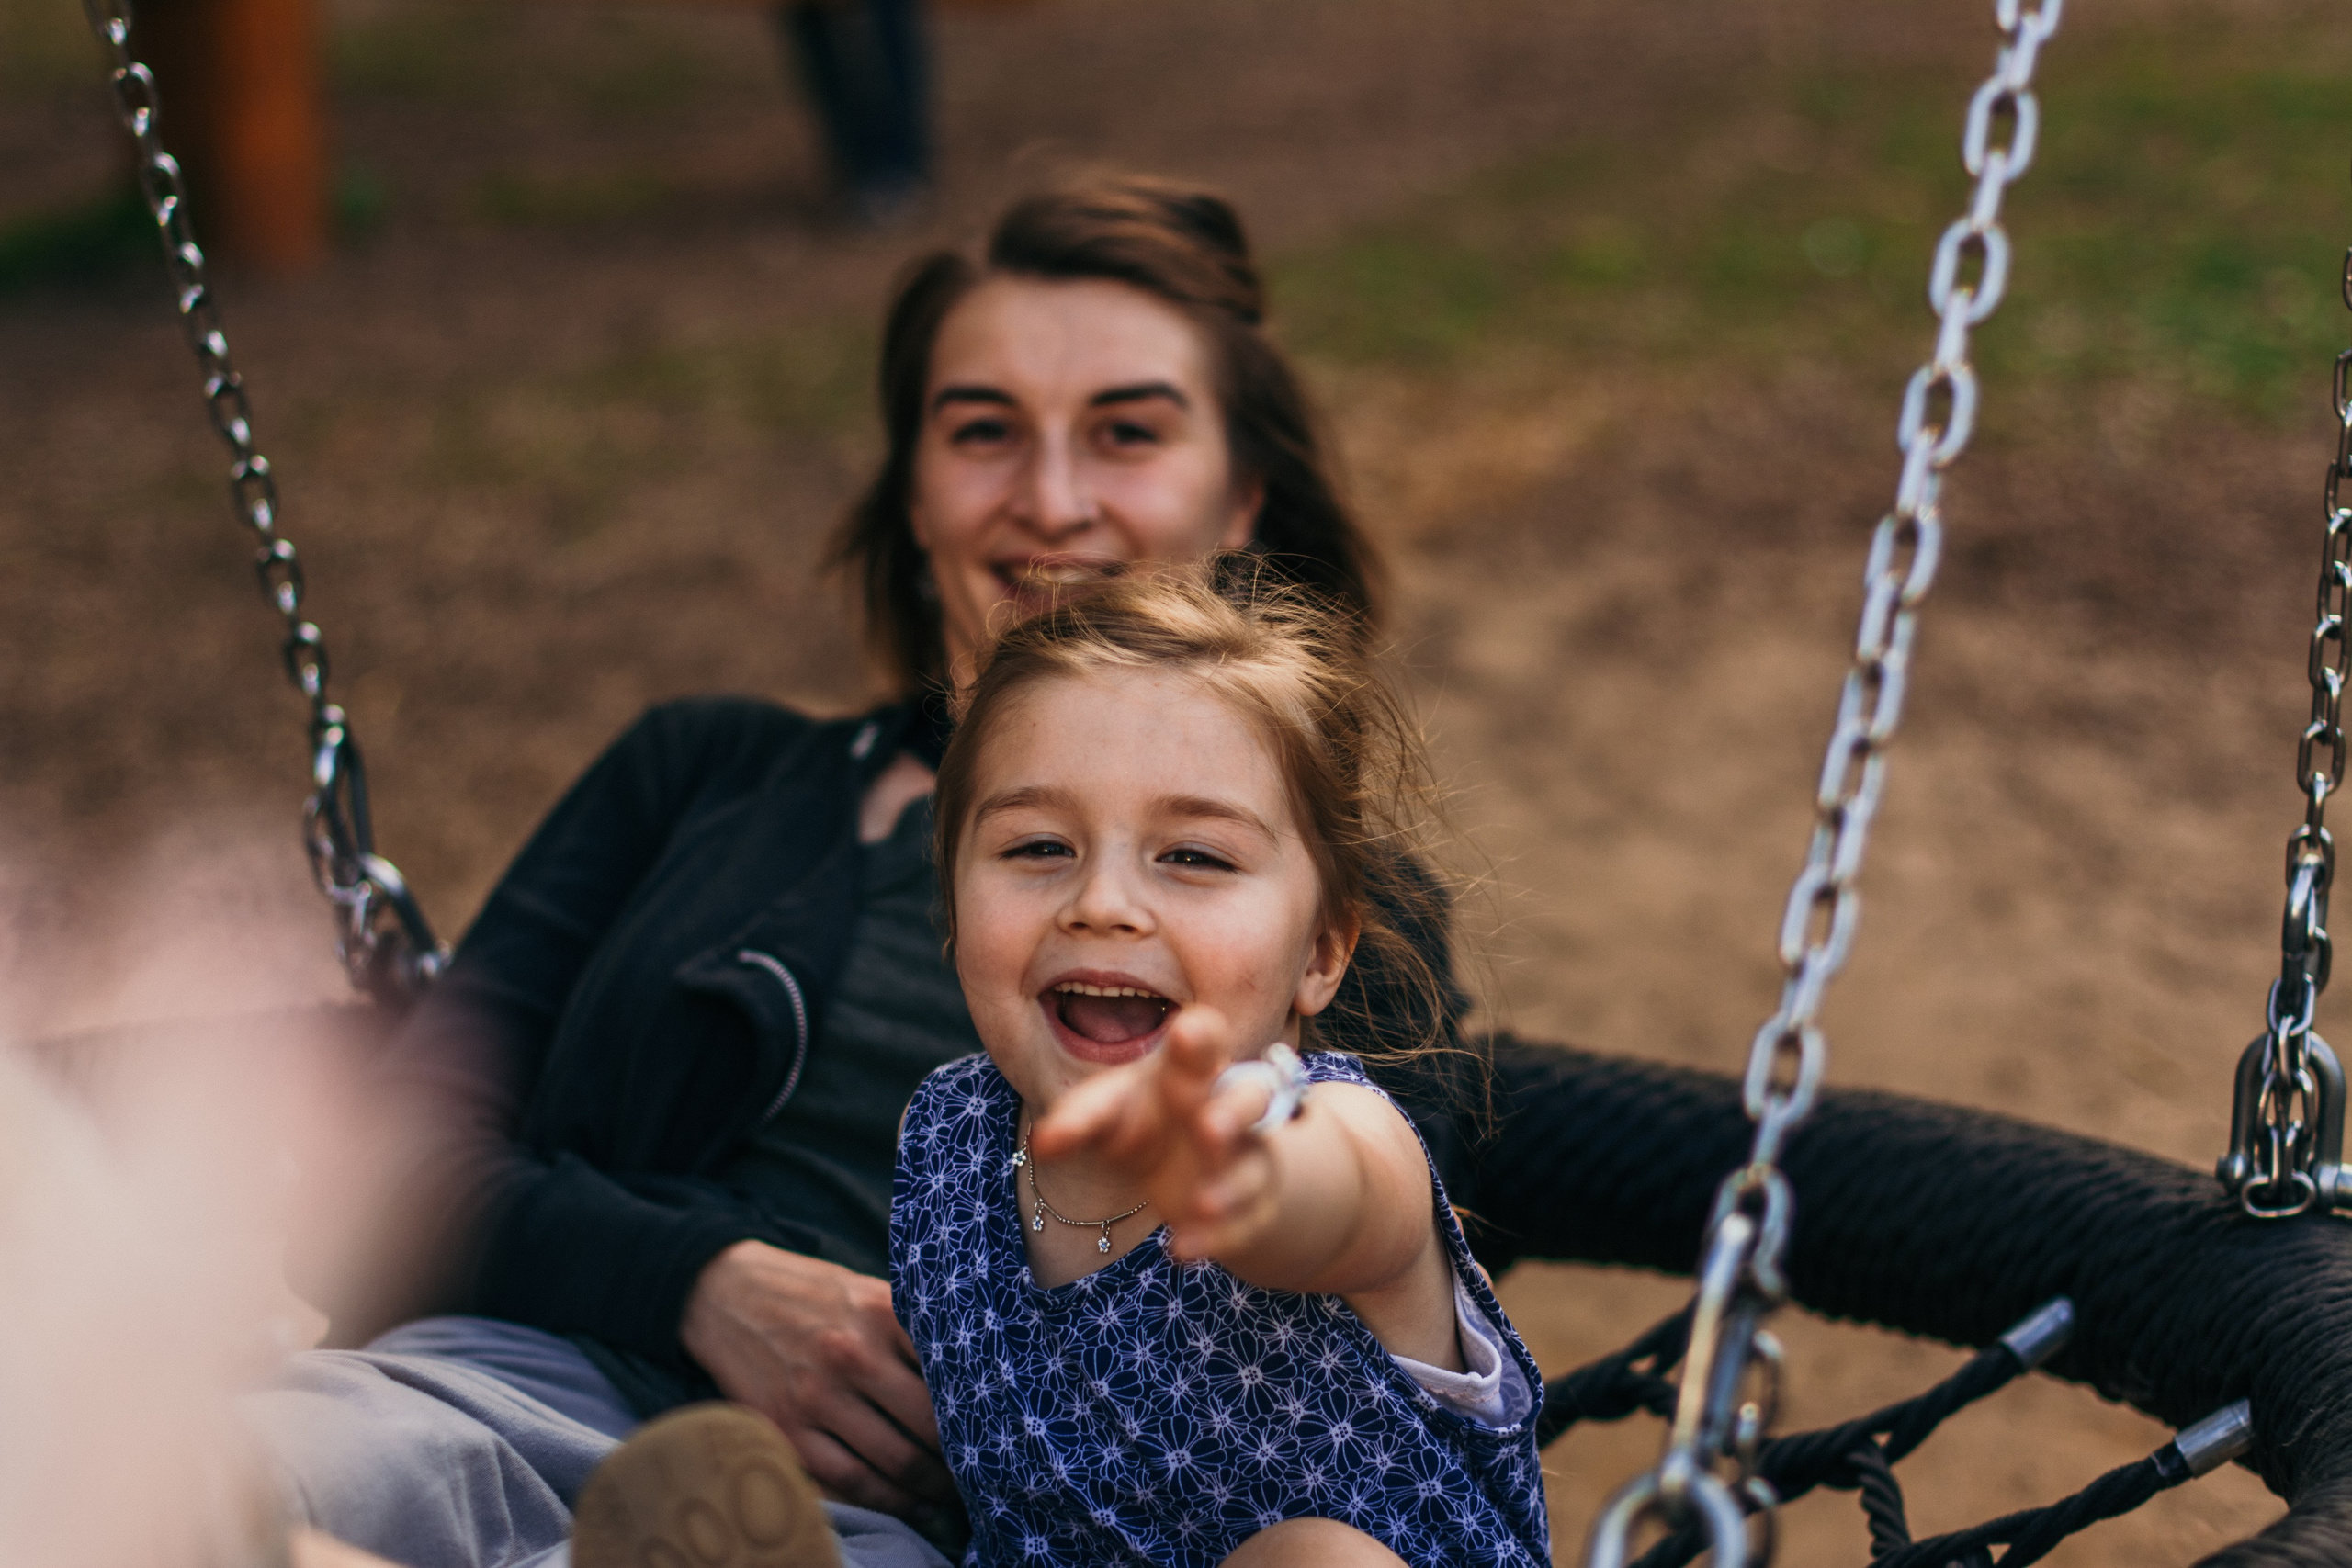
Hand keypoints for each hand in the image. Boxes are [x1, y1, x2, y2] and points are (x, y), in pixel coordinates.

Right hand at [679, 1240, 954, 1515]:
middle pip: (928, 1423)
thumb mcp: (866, 1291)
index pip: (949, 1370)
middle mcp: (851, 1355)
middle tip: (979, 1467)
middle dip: (960, 1455)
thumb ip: (911, 1329)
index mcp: (880, 1312)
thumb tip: (968, 1373)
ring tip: (950, 1492)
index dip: (979, 1405)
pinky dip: (885, 1499)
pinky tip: (908, 1503)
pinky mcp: (786, 1428)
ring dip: (929, 1486)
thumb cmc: (810, 1293)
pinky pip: (848, 1479)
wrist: (723, 1292)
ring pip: (893, 1460)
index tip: (997, 1423)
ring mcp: (816, 1396)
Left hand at [1030, 1008, 1286, 1259]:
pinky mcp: (1249, 1204)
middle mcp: (1228, 1108)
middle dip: (1234, 1112)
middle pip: (1251, 1098)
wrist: (1183, 1168)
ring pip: (1255, 1165)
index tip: (1188, 1030)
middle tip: (1206, 1128)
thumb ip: (1077, 1121)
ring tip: (1201, 1203)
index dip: (1201, 1036)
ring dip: (1231, 1185)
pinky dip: (1216, 1237)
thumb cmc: (1141, 1119)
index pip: (1208, 1041)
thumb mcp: (1106, 1113)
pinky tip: (1181, 1249)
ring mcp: (1245, 1156)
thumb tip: (1042, 1143)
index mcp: (1192, 1071)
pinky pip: (1243, 1221)